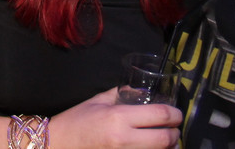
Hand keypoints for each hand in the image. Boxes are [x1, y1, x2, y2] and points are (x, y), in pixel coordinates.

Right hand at [49, 89, 181, 147]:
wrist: (57, 145)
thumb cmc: (76, 121)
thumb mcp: (99, 101)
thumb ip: (122, 94)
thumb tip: (142, 92)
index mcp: (119, 118)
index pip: (160, 115)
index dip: (175, 114)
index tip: (177, 113)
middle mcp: (124, 140)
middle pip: (165, 139)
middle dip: (175, 134)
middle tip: (175, 128)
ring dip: (168, 148)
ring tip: (167, 141)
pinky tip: (154, 148)